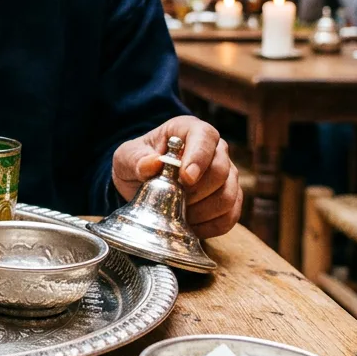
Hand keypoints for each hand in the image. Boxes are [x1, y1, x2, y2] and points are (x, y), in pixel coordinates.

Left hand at [111, 115, 241, 238]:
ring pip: (229, 195)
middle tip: (174, 199)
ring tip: (179, 212)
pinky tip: (191, 225)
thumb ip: (136, 159)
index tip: (186, 178)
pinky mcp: (230, 198)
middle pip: (221, 170)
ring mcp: (226, 174)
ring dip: (203, 211)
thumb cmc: (137, 163)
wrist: (141, 183)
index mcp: (188, 130)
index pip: (205, 136)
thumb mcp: (126, 157)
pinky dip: (210, 226)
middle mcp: (214, 149)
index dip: (199, 158)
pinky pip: (230, 216)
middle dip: (197, 191)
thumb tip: (154, 163)